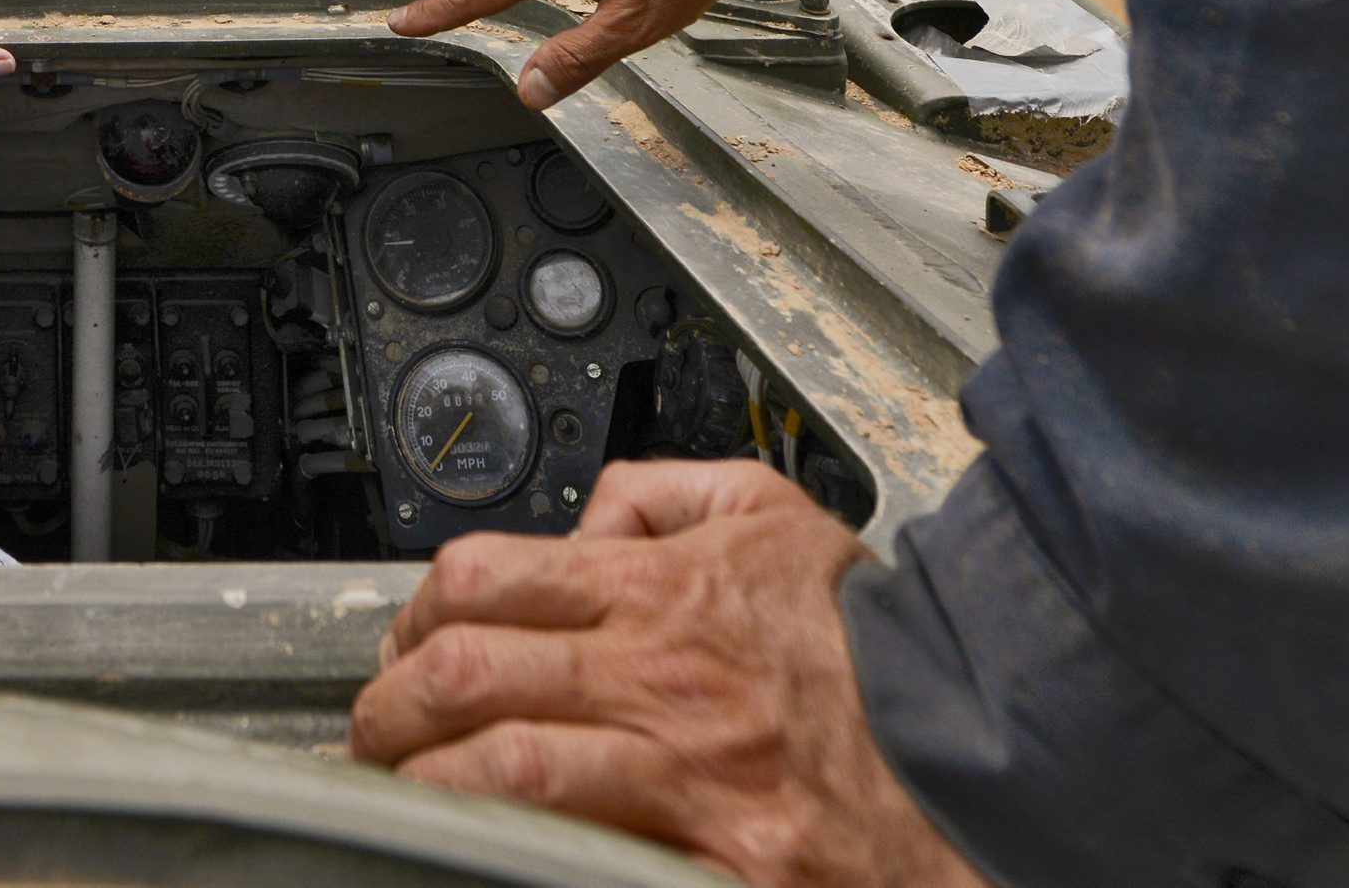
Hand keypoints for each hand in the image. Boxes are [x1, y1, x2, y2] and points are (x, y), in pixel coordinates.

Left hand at [350, 461, 984, 887]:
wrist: (974, 746)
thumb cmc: (869, 648)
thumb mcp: (773, 518)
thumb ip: (666, 497)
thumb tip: (588, 521)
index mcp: (662, 592)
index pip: (486, 576)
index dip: (418, 613)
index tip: (405, 644)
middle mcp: (658, 675)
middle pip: (469, 670)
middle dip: (393, 702)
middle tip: (374, 727)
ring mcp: (681, 769)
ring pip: (502, 764)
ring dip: (427, 778)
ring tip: (402, 787)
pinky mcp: (713, 852)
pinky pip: (573, 845)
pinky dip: (513, 841)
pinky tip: (479, 840)